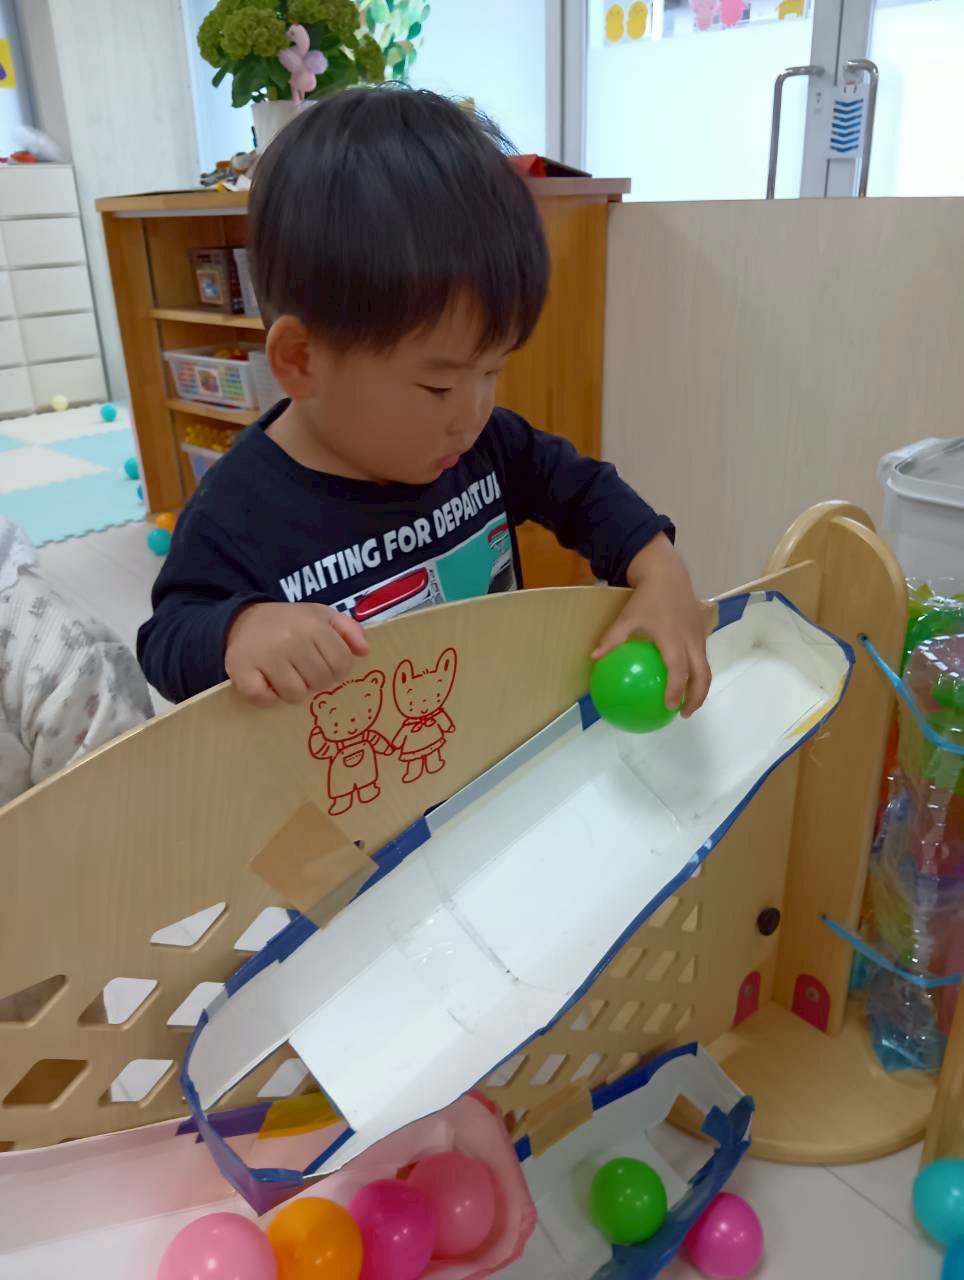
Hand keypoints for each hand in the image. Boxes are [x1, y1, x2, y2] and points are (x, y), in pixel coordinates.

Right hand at [225, 602, 368, 707]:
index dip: (337, 670)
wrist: (243, 620)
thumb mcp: (321, 616)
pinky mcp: (241, 671)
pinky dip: (268, 698)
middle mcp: (290, 639)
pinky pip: (264, 699)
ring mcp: (265, 656)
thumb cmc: (290, 622)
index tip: (325, 665)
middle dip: (316, 681)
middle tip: (304, 671)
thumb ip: (348, 630)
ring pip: (295, 694)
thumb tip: (364, 651)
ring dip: (293, 692)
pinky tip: (267, 684)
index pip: (342, 663)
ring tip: (287, 677)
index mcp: (313, 625)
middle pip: (321, 681)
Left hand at [592, 534, 711, 717]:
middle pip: (701, 675)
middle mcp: (690, 640)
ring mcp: (699, 636)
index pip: (678, 670)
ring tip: (688, 703)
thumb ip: (613, 638)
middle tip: (683, 714)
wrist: (668, 574)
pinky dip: (697, 673)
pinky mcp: (701, 632)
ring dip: (699, 688)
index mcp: (672, 638)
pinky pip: (702, 657)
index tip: (670, 707)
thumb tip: (595, 657)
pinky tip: (685, 680)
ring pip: (705, 667)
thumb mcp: (627, 616)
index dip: (676, 690)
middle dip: (696, 697)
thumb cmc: (647, 597)